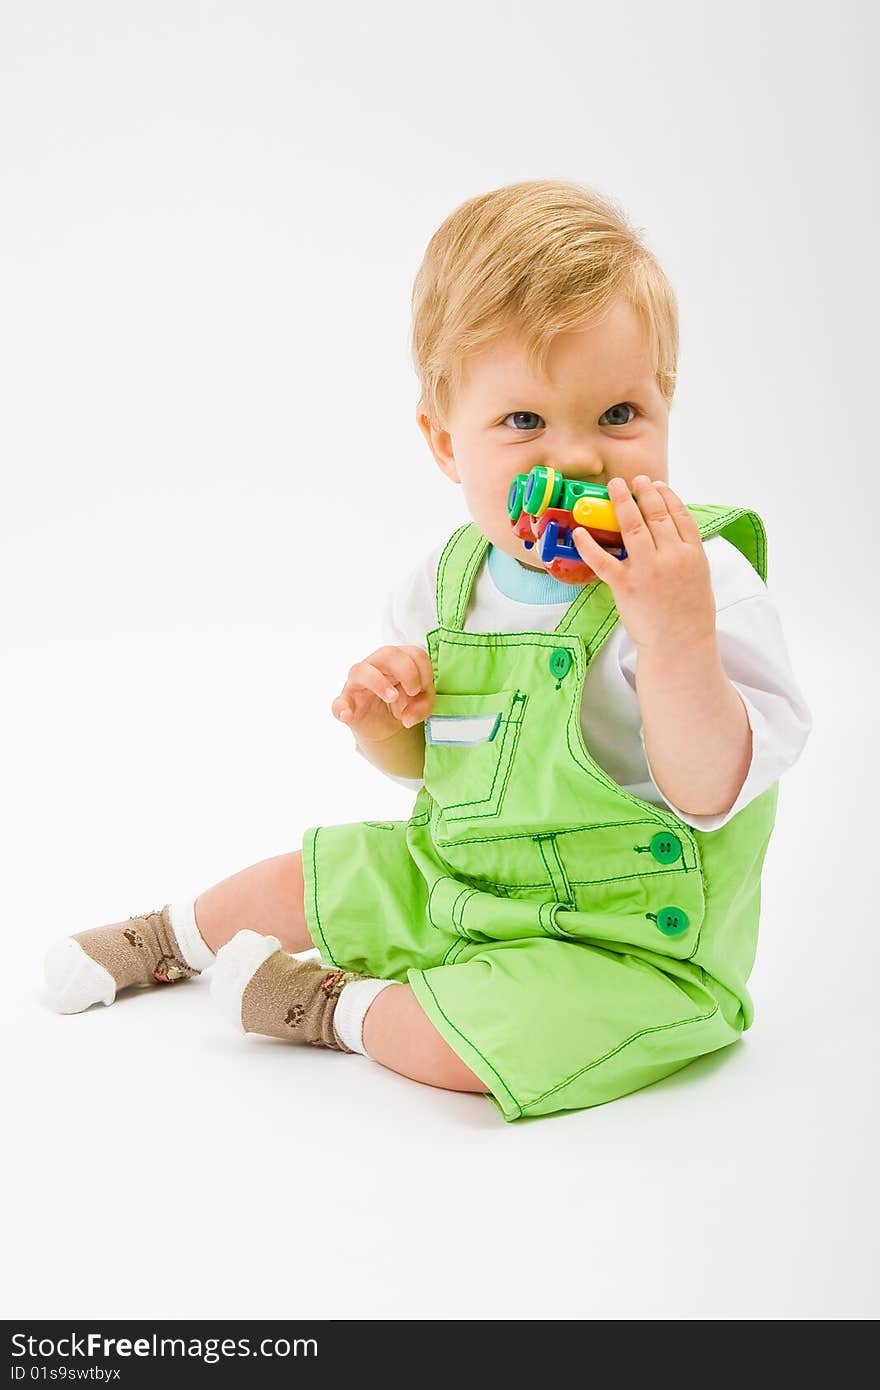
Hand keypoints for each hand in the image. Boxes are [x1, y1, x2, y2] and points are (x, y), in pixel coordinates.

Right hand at [331, 645, 435, 743]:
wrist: (383, 725)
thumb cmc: (401, 704)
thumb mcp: (420, 705)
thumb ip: (422, 706)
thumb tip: (408, 717)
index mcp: (397, 661)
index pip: (413, 653)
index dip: (424, 671)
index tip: (424, 689)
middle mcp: (375, 666)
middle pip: (388, 653)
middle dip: (407, 671)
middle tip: (413, 691)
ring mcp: (358, 683)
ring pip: (361, 670)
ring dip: (379, 683)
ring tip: (392, 697)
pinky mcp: (346, 702)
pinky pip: (339, 702)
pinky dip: (342, 707)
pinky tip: (348, 714)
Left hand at [571, 476, 715, 650]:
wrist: (680, 645)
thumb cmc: (691, 616)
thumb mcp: (700, 577)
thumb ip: (687, 553)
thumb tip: (672, 535)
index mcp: (693, 553)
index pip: (679, 514)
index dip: (666, 495)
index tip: (657, 484)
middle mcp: (672, 556)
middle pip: (655, 513)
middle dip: (643, 491)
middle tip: (632, 480)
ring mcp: (648, 569)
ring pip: (632, 525)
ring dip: (621, 501)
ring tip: (613, 487)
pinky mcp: (625, 585)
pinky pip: (602, 559)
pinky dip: (588, 544)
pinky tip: (580, 531)